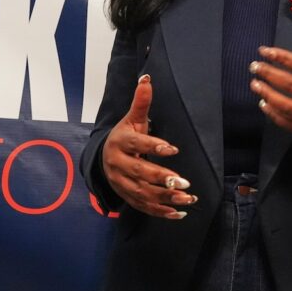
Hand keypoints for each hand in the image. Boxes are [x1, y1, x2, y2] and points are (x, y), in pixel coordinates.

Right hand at [101, 74, 196, 218]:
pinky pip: (143, 206)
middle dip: (162, 178)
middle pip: (140, 173)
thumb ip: (141, 102)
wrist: (104, 157)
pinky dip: (161, 211)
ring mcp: (120, 183)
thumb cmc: (125, 135)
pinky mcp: (126, 196)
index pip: (137, 144)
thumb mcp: (133, 119)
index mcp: (120, 142)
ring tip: (188, 198)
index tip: (174, 149)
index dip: (154, 147)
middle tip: (185, 182)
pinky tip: (178, 213)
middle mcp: (118, 164)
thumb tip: (147, 78)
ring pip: (142, 193)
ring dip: (166, 198)